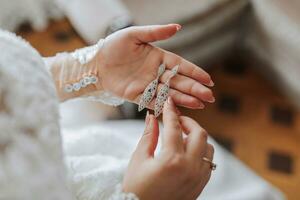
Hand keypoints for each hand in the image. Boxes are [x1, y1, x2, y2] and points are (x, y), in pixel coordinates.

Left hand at [97, 24, 214, 108]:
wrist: (96, 62)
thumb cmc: (114, 46)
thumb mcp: (134, 34)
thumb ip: (156, 32)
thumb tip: (178, 27)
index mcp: (158, 57)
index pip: (181, 65)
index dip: (195, 72)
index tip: (209, 80)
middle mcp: (156, 73)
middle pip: (179, 82)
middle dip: (194, 89)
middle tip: (209, 97)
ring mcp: (148, 85)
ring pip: (169, 94)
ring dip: (184, 99)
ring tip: (200, 104)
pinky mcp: (137, 96)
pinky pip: (153, 102)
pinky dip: (165, 106)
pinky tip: (179, 110)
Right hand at [122, 97, 213, 199]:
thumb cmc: (136, 189)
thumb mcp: (138, 159)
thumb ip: (149, 136)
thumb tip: (152, 117)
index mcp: (172, 160)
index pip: (174, 127)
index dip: (170, 112)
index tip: (168, 103)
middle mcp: (190, 168)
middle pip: (200, 133)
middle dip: (188, 122)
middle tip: (176, 120)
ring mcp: (198, 177)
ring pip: (208, 147)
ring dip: (196, 137)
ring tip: (181, 137)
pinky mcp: (200, 185)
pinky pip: (208, 162)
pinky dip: (200, 152)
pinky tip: (187, 152)